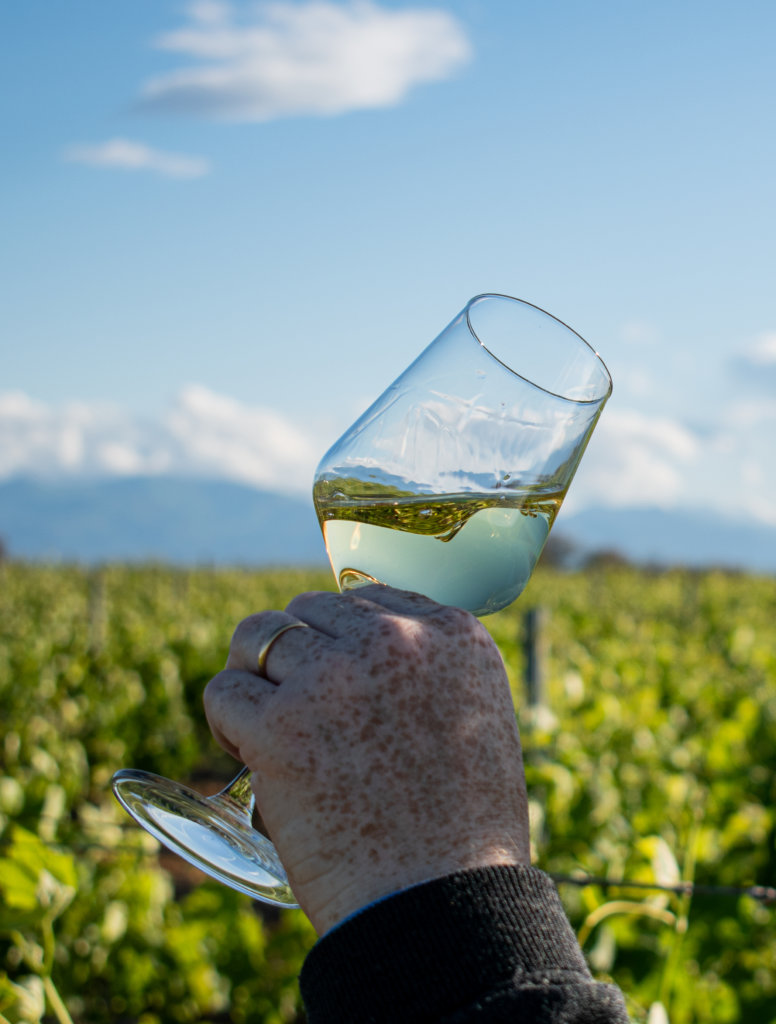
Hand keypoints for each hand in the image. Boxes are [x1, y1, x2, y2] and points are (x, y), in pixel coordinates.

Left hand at [204, 585, 529, 933]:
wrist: (443, 908)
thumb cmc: (462, 830)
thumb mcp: (476, 719)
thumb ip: (429, 670)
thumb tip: (359, 644)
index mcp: (452, 636)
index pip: (366, 598)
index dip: (341, 639)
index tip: (337, 682)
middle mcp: (393, 640)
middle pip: (308, 610)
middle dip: (298, 654)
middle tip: (301, 711)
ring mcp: (333, 677)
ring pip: (257, 635)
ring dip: (255, 676)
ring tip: (264, 723)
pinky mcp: (280, 724)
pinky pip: (225, 690)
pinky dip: (227, 720)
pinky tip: (248, 751)